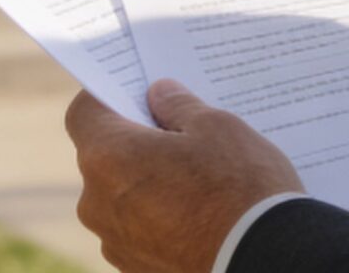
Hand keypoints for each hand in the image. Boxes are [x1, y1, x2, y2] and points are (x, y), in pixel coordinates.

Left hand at [66, 79, 303, 272]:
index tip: (136, 92)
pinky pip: (139, 230)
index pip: (84, 113)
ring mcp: (115, 242)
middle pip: (104, 156)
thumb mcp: (216, 127)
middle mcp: (97, 203)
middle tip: (178, 133)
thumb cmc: (239, 189)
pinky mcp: (135, 269)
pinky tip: (198, 214)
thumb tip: (158, 96)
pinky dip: (159, 218)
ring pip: (121, 196)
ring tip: (196, 179)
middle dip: (135, 141)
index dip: (107, 96)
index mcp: (108, 157)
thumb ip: (178, 106)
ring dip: (147, 182)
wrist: (264, 262)